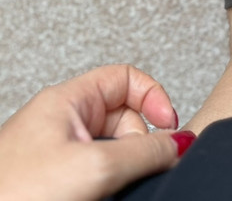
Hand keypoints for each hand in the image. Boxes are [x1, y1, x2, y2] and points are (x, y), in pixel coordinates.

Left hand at [0, 65, 195, 200]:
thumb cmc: (13, 197)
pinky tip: (104, 198)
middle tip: (133, 169)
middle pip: (125, 118)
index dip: (153, 97)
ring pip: (114, 151)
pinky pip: (98, 175)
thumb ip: (146, 151)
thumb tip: (179, 143)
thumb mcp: (95, 167)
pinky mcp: (56, 185)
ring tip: (109, 191)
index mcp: (66, 100)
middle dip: (138, 144)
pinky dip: (109, 187)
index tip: (168, 126)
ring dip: (122, 170)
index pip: (126, 78)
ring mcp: (56, 155)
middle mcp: (61, 123)